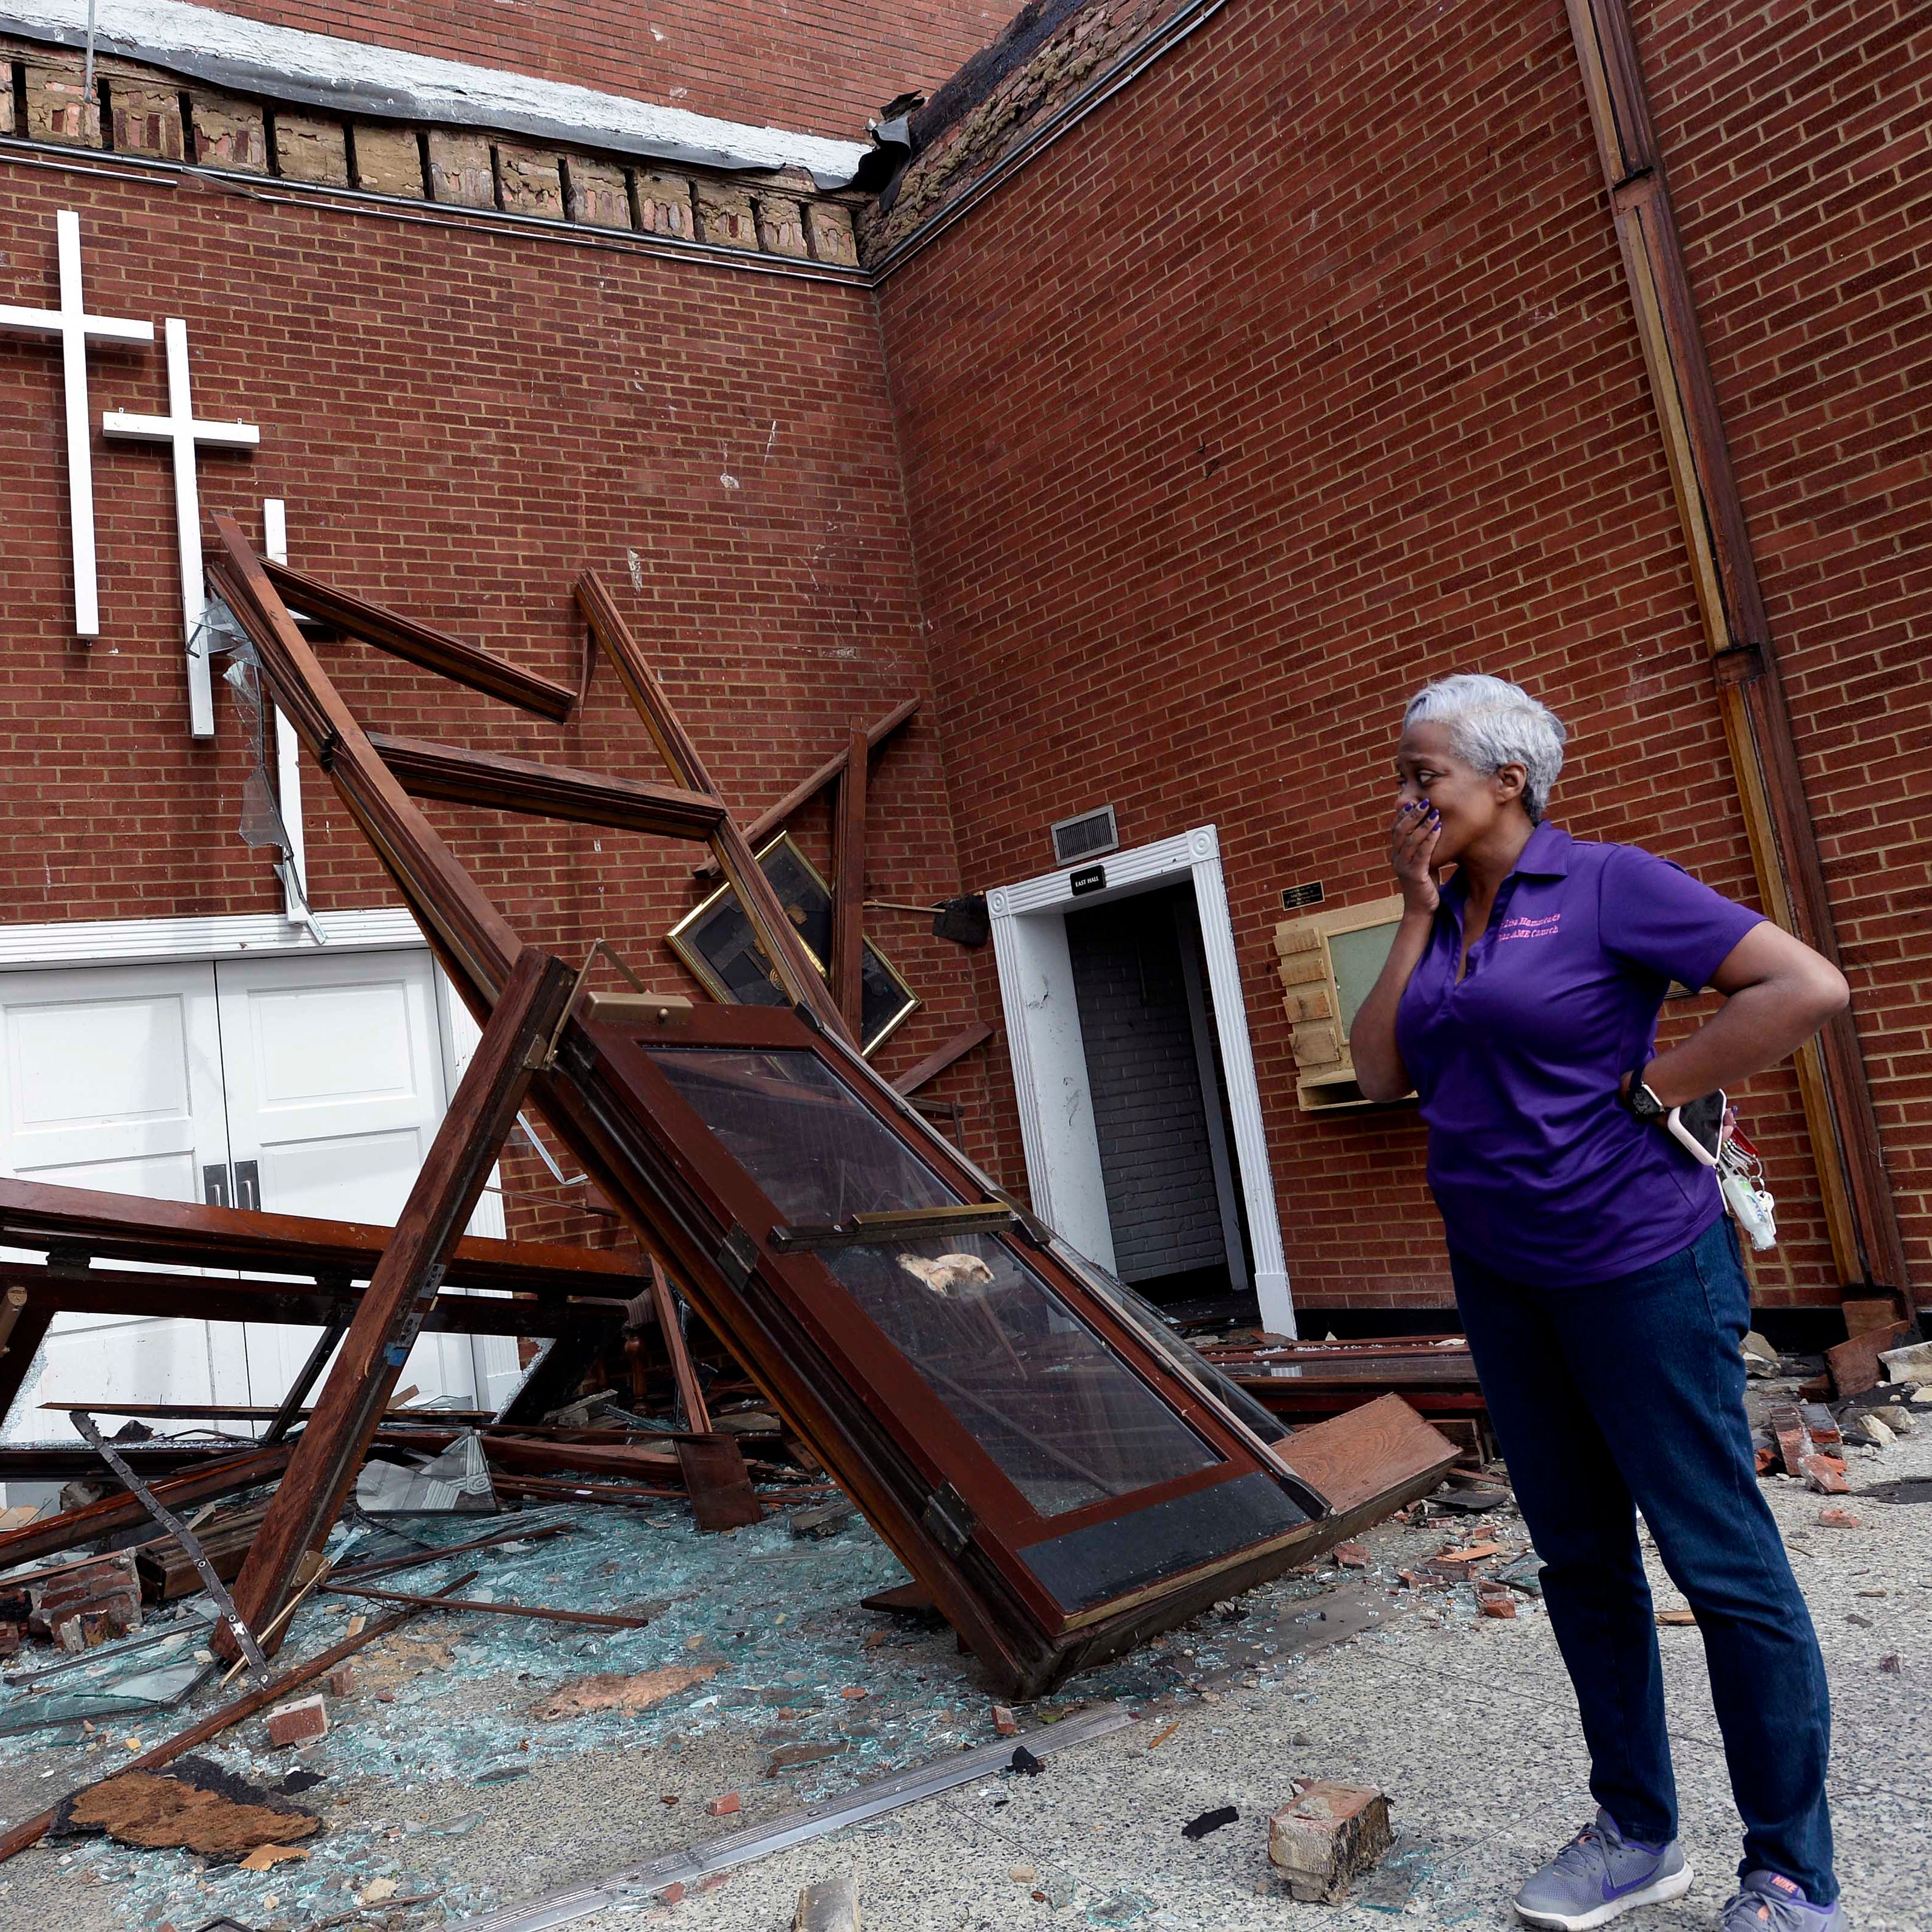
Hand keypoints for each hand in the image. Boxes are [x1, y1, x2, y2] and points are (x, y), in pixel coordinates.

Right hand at [1389, 800, 1441, 915]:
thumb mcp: (1420, 863)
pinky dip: (1430, 838)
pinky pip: (1422, 852)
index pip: (1395, 829)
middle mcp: (1396, 859)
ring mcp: (1403, 867)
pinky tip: (1438, 827)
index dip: (1403, 814)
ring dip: (1423, 823)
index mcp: (1395, 855)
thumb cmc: (1424, 885)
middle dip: (1413, 814)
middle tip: (1425, 801)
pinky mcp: (1414, 875)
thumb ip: (1420, 848)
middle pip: (1401, 831)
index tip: (1414, 801)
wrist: (1422, 910)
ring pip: (1411, 840)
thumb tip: (1430, 828)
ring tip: (1435, 811)